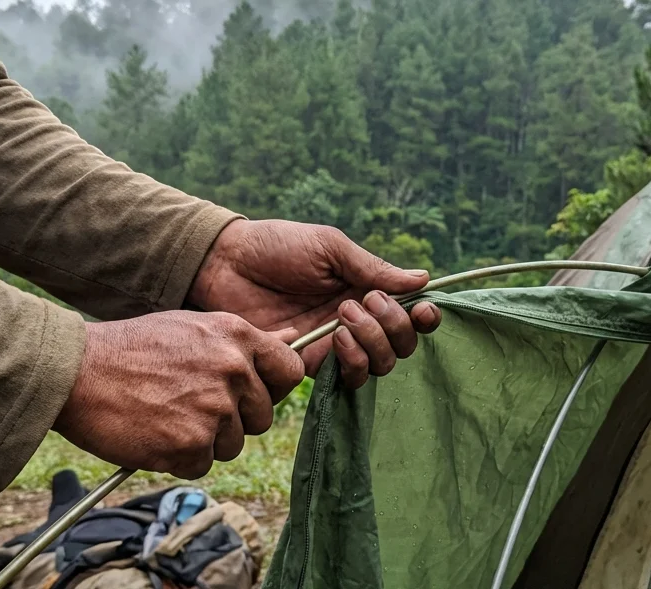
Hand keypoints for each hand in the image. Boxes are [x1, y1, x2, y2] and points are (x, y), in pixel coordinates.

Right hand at [53, 311, 303, 478]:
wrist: (75, 371)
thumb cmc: (132, 348)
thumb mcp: (194, 327)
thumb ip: (245, 340)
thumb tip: (293, 337)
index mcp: (237, 336)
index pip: (289, 372)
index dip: (271, 389)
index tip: (249, 394)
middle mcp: (233, 371)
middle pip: (261, 417)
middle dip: (232, 419)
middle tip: (189, 405)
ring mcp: (214, 409)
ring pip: (232, 445)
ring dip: (204, 440)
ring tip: (165, 415)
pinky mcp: (190, 445)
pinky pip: (201, 465)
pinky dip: (179, 459)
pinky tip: (153, 433)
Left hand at [186, 219, 442, 388]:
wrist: (226, 264)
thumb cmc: (277, 246)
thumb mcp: (330, 247)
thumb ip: (373, 268)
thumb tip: (423, 279)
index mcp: (364, 290)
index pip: (407, 314)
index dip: (422, 318)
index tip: (423, 309)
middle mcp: (355, 322)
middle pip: (400, 346)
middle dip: (393, 327)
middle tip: (361, 301)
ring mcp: (333, 345)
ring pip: (378, 366)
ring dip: (373, 343)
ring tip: (344, 316)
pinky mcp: (309, 364)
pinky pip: (346, 378)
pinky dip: (350, 361)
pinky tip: (334, 337)